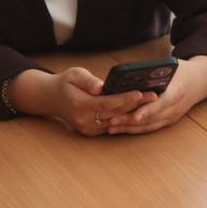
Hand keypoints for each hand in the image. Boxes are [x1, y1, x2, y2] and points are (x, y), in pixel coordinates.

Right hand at [13, 67, 152, 136]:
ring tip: (151, 103)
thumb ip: (88, 81)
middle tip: (154, 96)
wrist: (52, 99)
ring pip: (116, 121)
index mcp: (80, 104)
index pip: (107, 103)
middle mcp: (84, 120)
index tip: (140, 93)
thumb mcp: (75, 75)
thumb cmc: (66, 83)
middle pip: (115, 113)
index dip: (124, 99)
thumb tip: (101, 87)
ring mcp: (88, 128)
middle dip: (136, 105)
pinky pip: (112, 125)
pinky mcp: (91, 132)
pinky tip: (138, 110)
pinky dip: (124, 118)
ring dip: (133, 113)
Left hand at [105, 56, 206, 134]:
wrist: (200, 81)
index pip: (160, 104)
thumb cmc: (182, 71)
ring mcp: (172, 117)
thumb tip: (131, 74)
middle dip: (129, 121)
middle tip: (111, 121)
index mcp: (177, 92)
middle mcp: (175, 107)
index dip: (147, 111)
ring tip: (111, 128)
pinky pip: (151, 128)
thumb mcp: (171, 66)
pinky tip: (122, 130)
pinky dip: (136, 130)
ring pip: (149, 126)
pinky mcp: (169, 121)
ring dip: (129, 129)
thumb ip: (154, 72)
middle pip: (150, 118)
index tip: (134, 116)